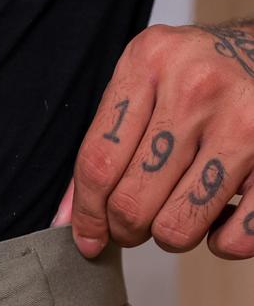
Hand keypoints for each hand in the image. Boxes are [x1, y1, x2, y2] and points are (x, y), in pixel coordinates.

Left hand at [50, 18, 253, 259]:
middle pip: (131, 205)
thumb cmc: (202, 76)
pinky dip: (221, 242)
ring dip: (172, 235)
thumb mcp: (145, 84)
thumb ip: (105, 148)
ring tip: (181, 209)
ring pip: (176, 229)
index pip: (97, 165)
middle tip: (139, 220)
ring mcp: (243, 121)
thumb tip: (69, 224)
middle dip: (127, 230)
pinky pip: (233, 239)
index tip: (89, 240)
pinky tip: (220, 214)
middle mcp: (197, 87)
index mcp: (150, 62)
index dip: (87, 217)